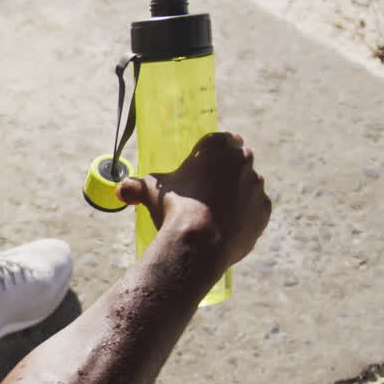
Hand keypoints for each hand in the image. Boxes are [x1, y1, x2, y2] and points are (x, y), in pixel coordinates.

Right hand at [116, 132, 270, 270]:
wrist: (200, 244)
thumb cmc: (175, 209)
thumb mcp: (150, 192)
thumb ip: (135, 186)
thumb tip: (120, 191)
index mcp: (219, 147)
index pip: (220, 140)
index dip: (209, 153)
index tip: (200, 166)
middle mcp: (244, 161)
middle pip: (237, 161)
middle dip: (225, 172)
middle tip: (205, 190)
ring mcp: (257, 187)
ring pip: (247, 185)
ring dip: (236, 193)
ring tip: (213, 212)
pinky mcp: (264, 211)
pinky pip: (254, 210)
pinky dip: (244, 215)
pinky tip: (225, 226)